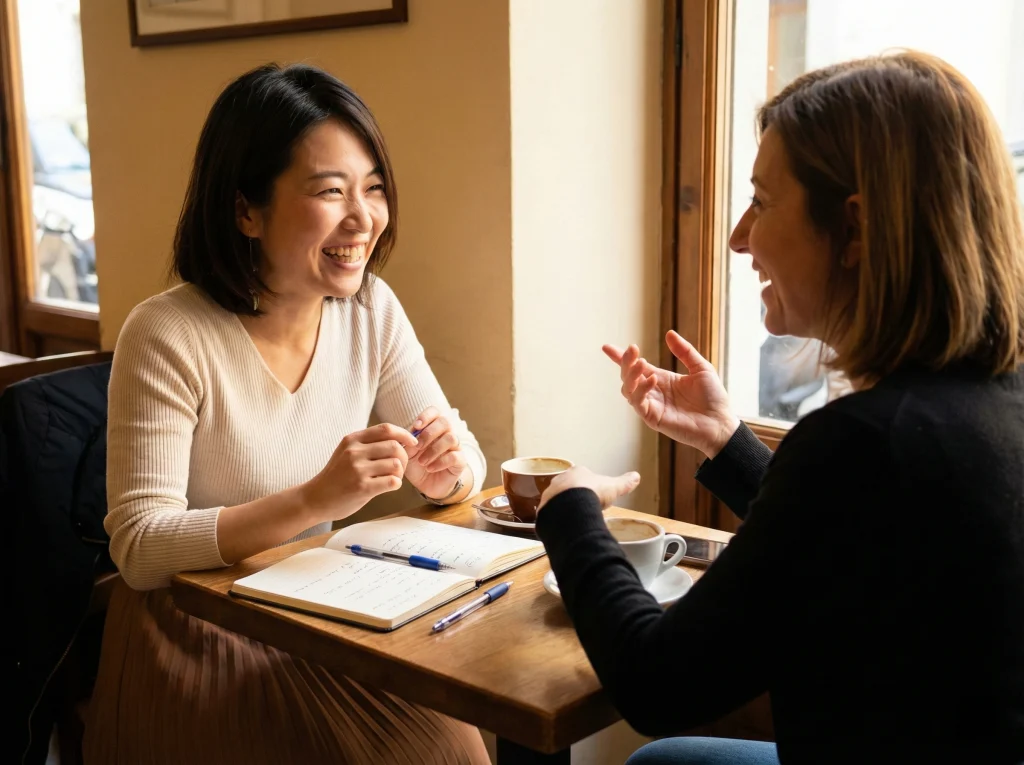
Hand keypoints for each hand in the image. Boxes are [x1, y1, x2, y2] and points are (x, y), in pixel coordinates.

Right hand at [302, 423, 416, 520]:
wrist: (315, 499)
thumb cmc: (336, 476)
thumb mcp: (346, 452)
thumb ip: (367, 444)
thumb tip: (400, 439)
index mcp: (352, 440)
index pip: (386, 429)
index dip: (404, 434)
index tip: (413, 443)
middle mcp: (354, 452)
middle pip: (395, 446)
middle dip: (405, 457)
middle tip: (400, 468)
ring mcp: (358, 470)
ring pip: (396, 464)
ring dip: (400, 473)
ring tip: (392, 478)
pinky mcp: (362, 488)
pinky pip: (393, 482)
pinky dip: (396, 484)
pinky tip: (387, 486)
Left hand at [403, 406, 467, 500]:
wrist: (427, 485)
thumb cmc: (417, 465)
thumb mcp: (407, 454)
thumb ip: (407, 443)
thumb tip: (410, 436)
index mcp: (433, 427)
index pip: (434, 412)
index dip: (426, 416)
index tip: (416, 426)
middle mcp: (446, 433)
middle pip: (445, 422)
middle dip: (429, 433)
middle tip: (418, 447)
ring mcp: (455, 447)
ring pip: (451, 438)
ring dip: (433, 450)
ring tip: (422, 462)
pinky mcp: (460, 461)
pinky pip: (454, 456)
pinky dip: (440, 462)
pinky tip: (430, 468)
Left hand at [537, 466, 640, 513]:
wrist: (570, 506)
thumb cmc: (590, 493)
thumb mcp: (613, 487)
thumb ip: (624, 482)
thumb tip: (636, 476)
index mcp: (577, 472)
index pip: (583, 477)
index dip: (589, 487)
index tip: (595, 495)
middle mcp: (561, 480)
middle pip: (568, 488)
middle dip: (576, 497)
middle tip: (585, 508)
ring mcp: (550, 494)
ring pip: (558, 500)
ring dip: (565, 507)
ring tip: (575, 519)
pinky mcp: (544, 509)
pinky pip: (551, 513)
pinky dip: (558, 519)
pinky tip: (565, 525)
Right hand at [603, 330, 739, 458]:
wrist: (721, 422)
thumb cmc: (713, 397)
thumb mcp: (701, 368)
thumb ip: (684, 351)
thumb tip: (669, 333)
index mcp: (661, 380)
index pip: (636, 367)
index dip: (620, 358)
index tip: (607, 347)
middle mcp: (653, 392)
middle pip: (628, 376)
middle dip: (625, 362)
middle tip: (632, 350)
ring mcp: (652, 406)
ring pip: (628, 389)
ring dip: (631, 375)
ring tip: (642, 363)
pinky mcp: (653, 418)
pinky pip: (639, 403)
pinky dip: (641, 390)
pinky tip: (653, 380)